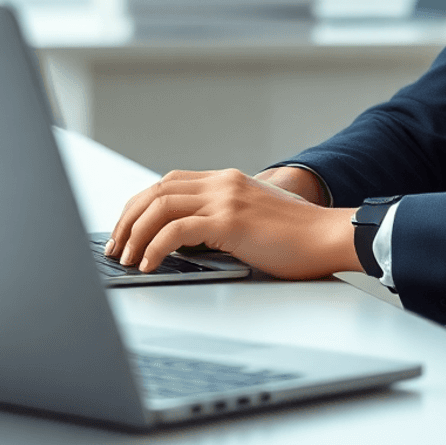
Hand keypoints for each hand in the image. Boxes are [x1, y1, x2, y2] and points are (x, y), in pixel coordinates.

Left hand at [105, 168, 359, 279]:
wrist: (330, 237)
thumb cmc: (299, 238)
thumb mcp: (256, 218)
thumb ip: (225, 219)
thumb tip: (189, 242)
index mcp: (228, 180)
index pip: (170, 182)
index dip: (141, 204)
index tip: (127, 229)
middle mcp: (224, 183)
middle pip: (157, 190)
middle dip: (128, 219)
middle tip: (115, 247)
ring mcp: (226, 199)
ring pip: (160, 207)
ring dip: (135, 233)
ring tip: (125, 258)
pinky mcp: (230, 222)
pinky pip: (176, 232)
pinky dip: (154, 247)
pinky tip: (149, 264)